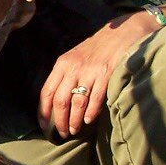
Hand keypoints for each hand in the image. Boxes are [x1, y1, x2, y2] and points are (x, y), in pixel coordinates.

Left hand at [37, 11, 158, 137]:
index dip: (44, 111)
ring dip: (74, 120)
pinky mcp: (106, 73)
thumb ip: (67, 75)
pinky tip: (88, 120)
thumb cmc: (98, 48)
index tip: (44, 125)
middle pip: (59, 100)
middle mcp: (73, 68)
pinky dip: (90, 111)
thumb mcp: (76, 57)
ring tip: (74, 131)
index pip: (46, 91)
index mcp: (62, 64)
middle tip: (62, 133)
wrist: (122, 31)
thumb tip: (59, 102)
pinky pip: (95, 97)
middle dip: (59, 120)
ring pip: (76, 102)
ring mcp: (89, 71)